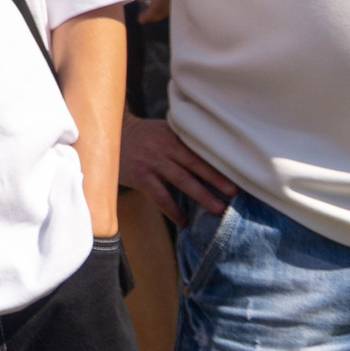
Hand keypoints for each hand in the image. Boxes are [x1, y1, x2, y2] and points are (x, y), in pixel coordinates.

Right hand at [121, 115, 236, 222]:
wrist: (111, 134)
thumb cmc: (142, 135)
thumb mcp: (163, 130)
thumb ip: (182, 141)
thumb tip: (210, 157)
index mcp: (174, 135)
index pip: (200, 149)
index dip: (218, 162)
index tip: (238, 172)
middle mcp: (165, 147)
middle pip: (196, 164)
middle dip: (216, 179)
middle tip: (234, 193)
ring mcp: (152, 162)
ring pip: (182, 180)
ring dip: (201, 195)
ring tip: (218, 209)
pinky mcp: (141, 176)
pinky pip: (160, 196)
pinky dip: (172, 209)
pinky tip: (182, 220)